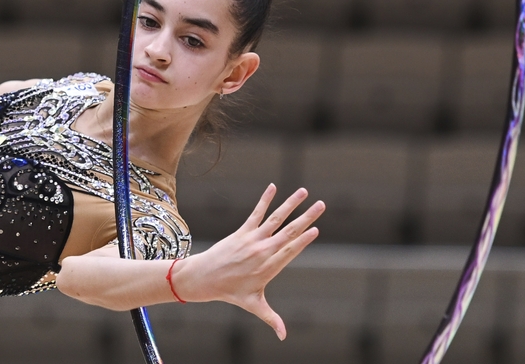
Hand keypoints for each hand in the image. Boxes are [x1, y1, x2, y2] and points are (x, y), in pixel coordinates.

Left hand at [174, 185, 324, 339]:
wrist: (203, 279)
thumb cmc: (230, 292)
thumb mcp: (254, 305)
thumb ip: (272, 318)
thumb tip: (283, 337)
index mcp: (269, 267)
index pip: (290, 250)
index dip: (303, 239)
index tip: (317, 229)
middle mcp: (263, 251)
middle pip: (288, 231)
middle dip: (306, 217)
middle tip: (322, 205)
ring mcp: (252, 239)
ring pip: (275, 219)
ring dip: (290, 204)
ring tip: (303, 191)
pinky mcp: (242, 232)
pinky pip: (256, 213)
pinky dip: (264, 200)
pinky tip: (273, 186)